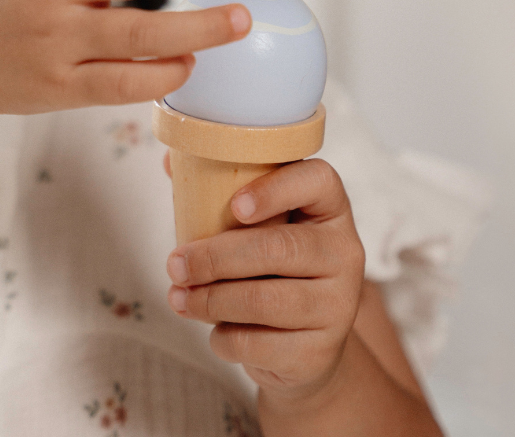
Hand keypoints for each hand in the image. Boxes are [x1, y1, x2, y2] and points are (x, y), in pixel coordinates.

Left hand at [165, 159, 364, 398]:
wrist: (303, 343)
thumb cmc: (267, 266)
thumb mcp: (255, 224)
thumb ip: (218, 189)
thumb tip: (170, 162)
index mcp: (329, 206)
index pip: (318, 180)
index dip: (276, 189)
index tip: (235, 206)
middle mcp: (344, 252)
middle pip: (280, 247)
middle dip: (216, 257)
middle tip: (175, 264)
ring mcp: (339, 304)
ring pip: (266, 300)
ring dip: (211, 300)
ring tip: (177, 297)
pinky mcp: (322, 351)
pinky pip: (262, 345)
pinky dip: (225, 338)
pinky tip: (213, 330)